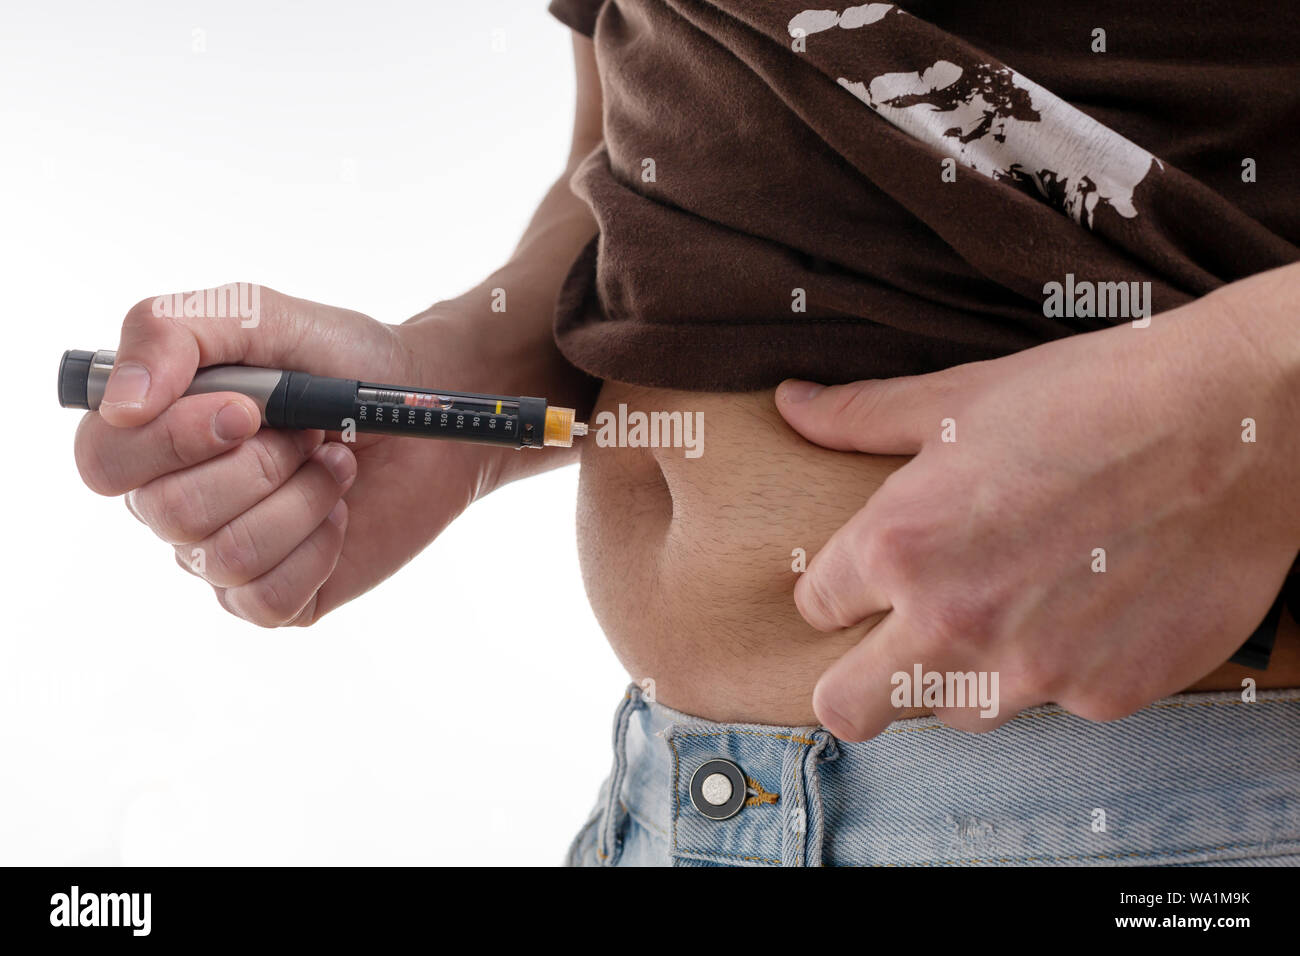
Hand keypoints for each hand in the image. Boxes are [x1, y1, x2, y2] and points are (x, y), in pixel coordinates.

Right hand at [74, 285, 504, 625]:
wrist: (429, 407)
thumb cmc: (342, 360)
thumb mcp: (256, 314)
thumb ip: (170, 330)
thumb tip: (122, 403)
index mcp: (153, 434)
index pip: (102, 462)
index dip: (172, 440)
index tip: (247, 409)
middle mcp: (174, 500)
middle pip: (167, 512)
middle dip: (258, 464)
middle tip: (308, 432)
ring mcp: (220, 554)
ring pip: (225, 556)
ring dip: (300, 500)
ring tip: (335, 465)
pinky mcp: (276, 595)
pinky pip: (268, 599)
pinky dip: (318, 549)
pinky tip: (339, 514)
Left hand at [777, 270, 1299, 740]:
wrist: (1239, 417)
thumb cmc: (1092, 395)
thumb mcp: (962, 396)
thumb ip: (861, 416)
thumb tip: (791, 402)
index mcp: (899, 546)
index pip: (815, 608)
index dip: (836, 592)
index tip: (863, 581)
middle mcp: (953, 622)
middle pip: (849, 709)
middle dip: (854, 684)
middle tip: (885, 652)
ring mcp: (1032, 671)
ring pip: (956, 714)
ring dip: (965, 677)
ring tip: (1010, 609)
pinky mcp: (1108, 695)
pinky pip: (1055, 706)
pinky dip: (1063, 671)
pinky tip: (1092, 610)